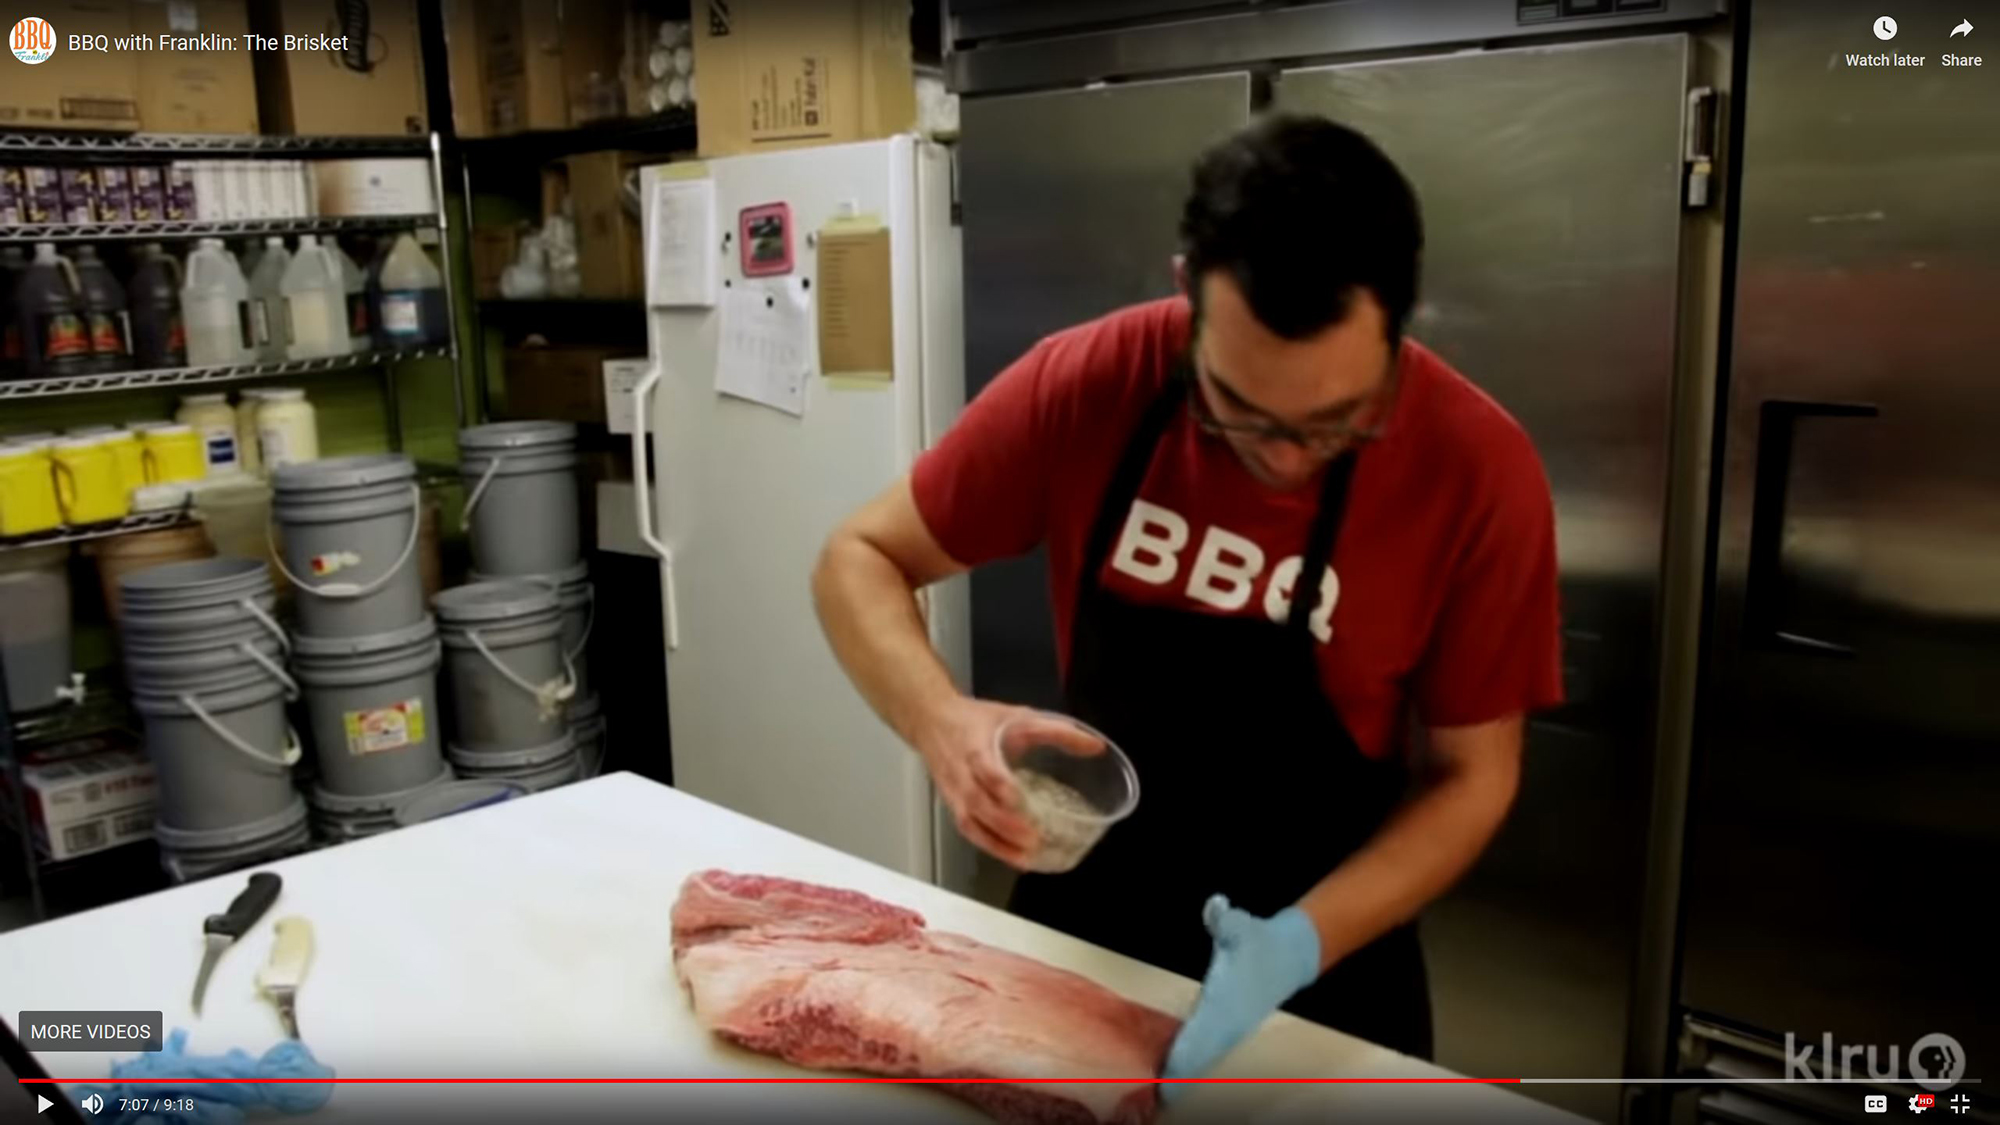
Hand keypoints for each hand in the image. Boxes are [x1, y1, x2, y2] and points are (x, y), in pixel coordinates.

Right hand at [914, 699, 1101, 868]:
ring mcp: (953, 793)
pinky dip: (990, 846)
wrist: (931, 721)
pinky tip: (1013, 857)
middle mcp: (961, 773)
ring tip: (1025, 859)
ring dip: (996, 844)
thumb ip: (1055, 730)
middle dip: (1004, 824)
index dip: (1001, 786)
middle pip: (977, 803)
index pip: (985, 769)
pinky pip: (969, 830)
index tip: (1021, 800)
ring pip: (970, 823)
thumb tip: (1096, 746)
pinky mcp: (953, 806)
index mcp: (975, 746)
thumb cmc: (976, 719)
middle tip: (1033, 839)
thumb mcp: (1016, 715)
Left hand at [1161, 895, 1320, 1095]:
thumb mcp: (1241, 926)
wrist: (1290, 953)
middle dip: (1181, 1071)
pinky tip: (1179, 1072)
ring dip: (1187, 1070)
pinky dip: (1194, 1061)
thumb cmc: (1260, 940)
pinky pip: (1209, 1050)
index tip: (1170, 1073)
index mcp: (1226, 1001)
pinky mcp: (1231, 1026)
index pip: (1203, 1032)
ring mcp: (1232, 1026)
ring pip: (1206, 1055)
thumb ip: (1224, 919)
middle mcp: (1228, 1020)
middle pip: (1201, 1052)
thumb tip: (1216, 906)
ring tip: (1166, 1088)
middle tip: (1161, 1090)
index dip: (1186, 1053)